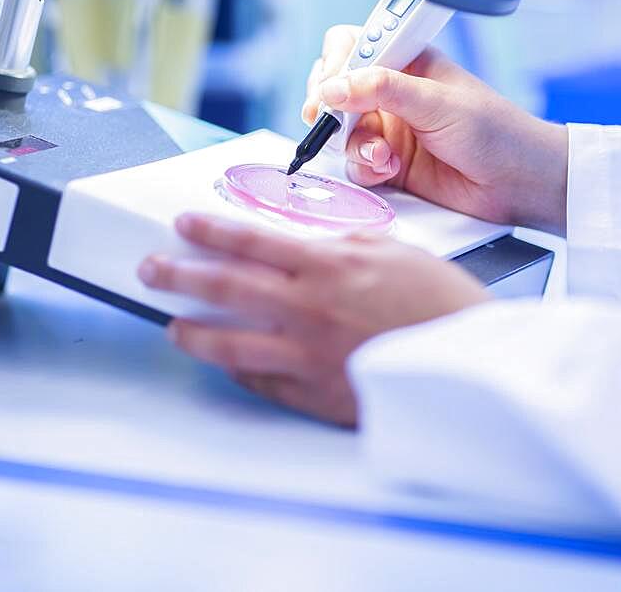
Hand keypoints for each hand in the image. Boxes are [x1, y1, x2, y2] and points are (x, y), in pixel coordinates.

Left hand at [138, 214, 491, 426]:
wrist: (467, 362)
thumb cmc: (439, 304)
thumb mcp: (392, 252)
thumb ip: (340, 246)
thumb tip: (303, 245)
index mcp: (325, 266)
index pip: (249, 241)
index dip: (209, 231)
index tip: (184, 226)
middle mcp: (306, 308)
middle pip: (224, 288)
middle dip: (179, 275)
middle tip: (153, 270)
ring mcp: (306, 354)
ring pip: (229, 344)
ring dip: (193, 333)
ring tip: (173, 326)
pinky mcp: (314, 393)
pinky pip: (262, 381)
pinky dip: (239, 371)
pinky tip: (228, 365)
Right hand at [302, 25, 569, 234]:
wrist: (518, 183)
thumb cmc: (495, 132)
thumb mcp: (437, 102)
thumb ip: (383, 90)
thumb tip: (333, 87)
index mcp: (408, 61)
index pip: (354, 47)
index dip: (335, 65)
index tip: (329, 87)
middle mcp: (393, 94)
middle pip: (336, 90)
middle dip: (330, 108)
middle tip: (329, 121)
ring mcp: (390, 130)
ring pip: (342, 132)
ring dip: (354, 145)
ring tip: (382, 156)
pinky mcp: (390, 165)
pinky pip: (356, 164)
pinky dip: (366, 169)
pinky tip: (390, 171)